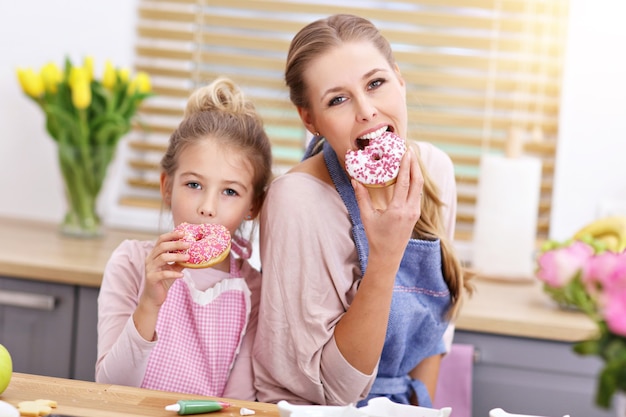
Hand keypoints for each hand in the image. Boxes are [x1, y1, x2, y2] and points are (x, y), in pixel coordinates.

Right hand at [140, 229, 189, 308]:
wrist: (154, 297)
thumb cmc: (164, 280)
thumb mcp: (173, 268)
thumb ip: (180, 260)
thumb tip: (193, 251)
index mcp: (154, 254)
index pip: (161, 240)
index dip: (171, 235)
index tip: (183, 233)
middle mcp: (150, 259)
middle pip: (162, 246)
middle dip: (176, 244)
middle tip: (189, 244)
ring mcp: (150, 268)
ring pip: (162, 258)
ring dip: (176, 256)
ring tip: (188, 257)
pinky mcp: (151, 278)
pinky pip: (163, 274)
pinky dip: (173, 273)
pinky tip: (182, 275)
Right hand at [353, 146, 423, 265]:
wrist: (388, 255)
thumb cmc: (376, 237)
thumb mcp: (367, 217)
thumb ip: (362, 197)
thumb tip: (355, 180)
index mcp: (398, 210)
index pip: (404, 183)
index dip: (406, 166)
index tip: (406, 153)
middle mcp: (410, 210)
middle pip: (417, 182)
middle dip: (414, 165)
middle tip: (409, 151)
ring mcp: (415, 212)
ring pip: (419, 187)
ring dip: (416, 172)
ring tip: (411, 159)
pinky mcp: (416, 214)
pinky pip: (418, 193)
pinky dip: (415, 181)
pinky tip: (411, 174)